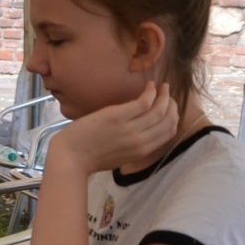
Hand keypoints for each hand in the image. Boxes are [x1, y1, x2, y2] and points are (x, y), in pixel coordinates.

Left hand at [48, 82, 179, 174]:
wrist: (70, 158)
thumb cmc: (89, 158)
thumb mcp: (119, 156)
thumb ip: (134, 146)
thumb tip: (142, 133)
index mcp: (142, 151)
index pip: (169, 132)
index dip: (174, 117)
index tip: (170, 107)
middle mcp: (141, 141)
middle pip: (168, 120)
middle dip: (171, 104)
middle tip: (168, 93)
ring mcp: (130, 129)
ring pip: (159, 109)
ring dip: (164, 95)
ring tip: (162, 86)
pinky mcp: (117, 117)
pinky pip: (143, 102)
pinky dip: (150, 92)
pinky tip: (149, 85)